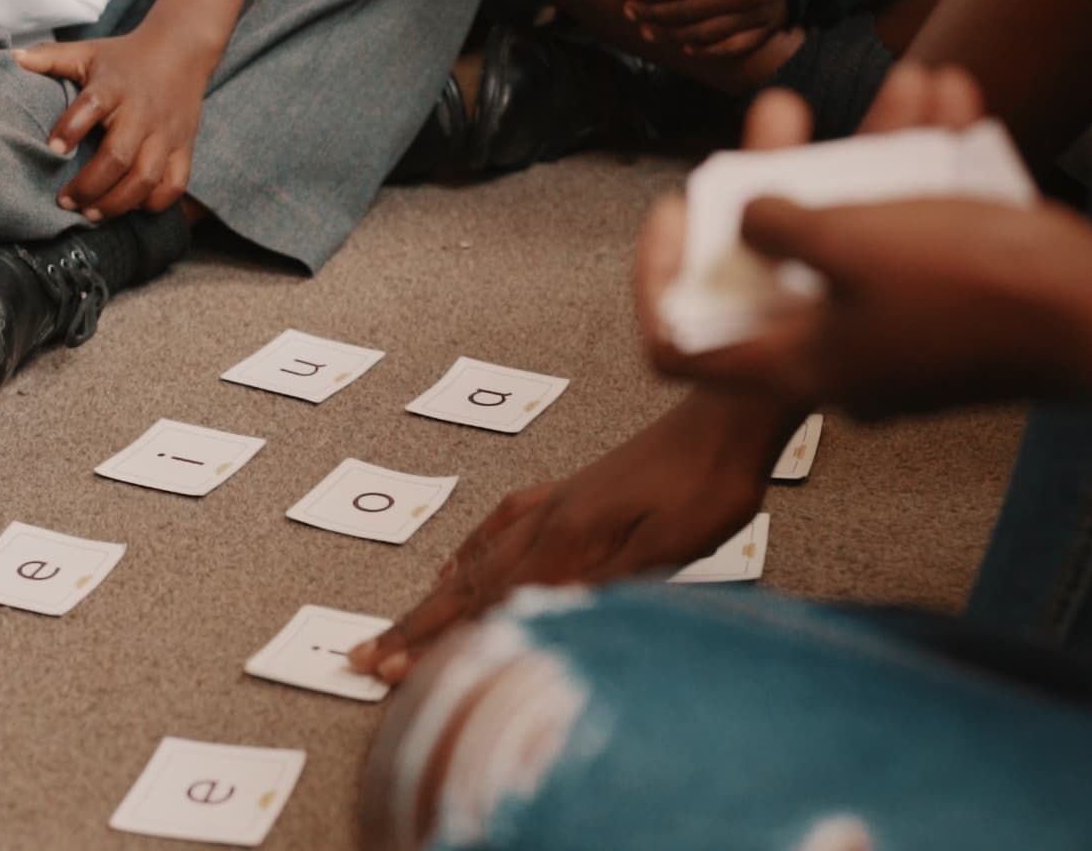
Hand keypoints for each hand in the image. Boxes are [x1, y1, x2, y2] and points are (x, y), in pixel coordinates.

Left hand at [14, 27, 207, 221]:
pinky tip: (132, 207)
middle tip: (65, 201)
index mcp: (115, 86)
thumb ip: (50, 58)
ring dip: (118, 202)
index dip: (71, 129)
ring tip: (92, 214)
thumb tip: (12, 59)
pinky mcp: (184, 148)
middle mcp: (143, 112)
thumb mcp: (88, 52)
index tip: (52, 150)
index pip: (93, 105)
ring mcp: (166, 134)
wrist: (181, 51)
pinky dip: (155, 203)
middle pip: (119, 156)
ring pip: (147, 178)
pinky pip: (175, 184)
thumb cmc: (125, 59)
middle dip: (90, 185)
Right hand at [347, 394, 773, 682]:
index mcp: (565, 539)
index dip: (434, 643)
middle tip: (364, 656)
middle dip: (412, 627)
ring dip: (434, 596)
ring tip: (399, 624)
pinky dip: (472, 550)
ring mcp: (555, 502)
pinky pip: (502, 526)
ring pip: (478, 558)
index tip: (387, 672)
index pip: (483, 605)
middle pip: (464, 585)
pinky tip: (459, 559)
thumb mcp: (667, 546)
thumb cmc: (709, 485)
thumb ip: (601, 583)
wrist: (726, 419)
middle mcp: (546, 520)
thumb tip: (539, 615)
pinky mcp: (573, 491)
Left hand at [624, 0, 786, 57]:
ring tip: (647, 29)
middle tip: (630, 12)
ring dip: (669, 34)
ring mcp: (758, 13)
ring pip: (702, 33)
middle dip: (652, 13)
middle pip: (685, 10)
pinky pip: (728, 47)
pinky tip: (682, 44)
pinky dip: (703, 48)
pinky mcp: (766, 29)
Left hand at [636, 69, 1091, 415]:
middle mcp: (839, 366)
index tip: (672, 209)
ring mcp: (898, 347)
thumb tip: (747, 217)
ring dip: (872, 163)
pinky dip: (929, 185)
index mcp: (795, 365)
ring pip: (859, 244)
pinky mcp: (953, 324)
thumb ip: (779, 225)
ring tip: (913, 84)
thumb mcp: (849, 240)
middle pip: (773, 276)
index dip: (658, 277)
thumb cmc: (968, 285)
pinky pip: (919, 248)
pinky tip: (960, 111)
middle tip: (790, 117)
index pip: (678, 345)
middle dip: (787, 182)